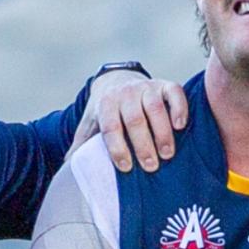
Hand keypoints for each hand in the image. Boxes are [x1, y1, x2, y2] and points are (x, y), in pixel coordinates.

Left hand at [73, 70, 187, 172]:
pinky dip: (179, 108)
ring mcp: (146, 87)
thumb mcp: (90, 124)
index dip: (118, 148)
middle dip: (143, 145)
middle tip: (151, 166)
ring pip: (155, 108)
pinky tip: (180, 126)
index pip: (110, 128)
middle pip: (134, 120)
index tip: (126, 167)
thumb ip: (82, 144)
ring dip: (162, 133)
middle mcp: (125, 94)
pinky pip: (174, 93)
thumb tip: (68, 167)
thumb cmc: (106, 111)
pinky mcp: (164, 84)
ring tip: (167, 154)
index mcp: (105, 104)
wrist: (117, 80)